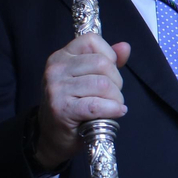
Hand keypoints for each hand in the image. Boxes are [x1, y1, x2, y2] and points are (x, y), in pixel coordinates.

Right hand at [35, 34, 131, 169]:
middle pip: (102, 64)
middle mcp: (56, 68)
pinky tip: (116, 112)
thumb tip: (125, 47)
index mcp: (61, 56)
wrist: (51, 136)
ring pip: (103, 84)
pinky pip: (96, 105)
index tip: (108, 73)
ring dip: (116, 98)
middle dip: (116, 81)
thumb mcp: (86, 78)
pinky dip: (112, 109)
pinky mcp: (62, 109)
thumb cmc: (73, 105)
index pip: (92, 40)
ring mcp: (56, 88)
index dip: (109, 56)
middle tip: (112, 95)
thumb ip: (107, 60)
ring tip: (113, 106)